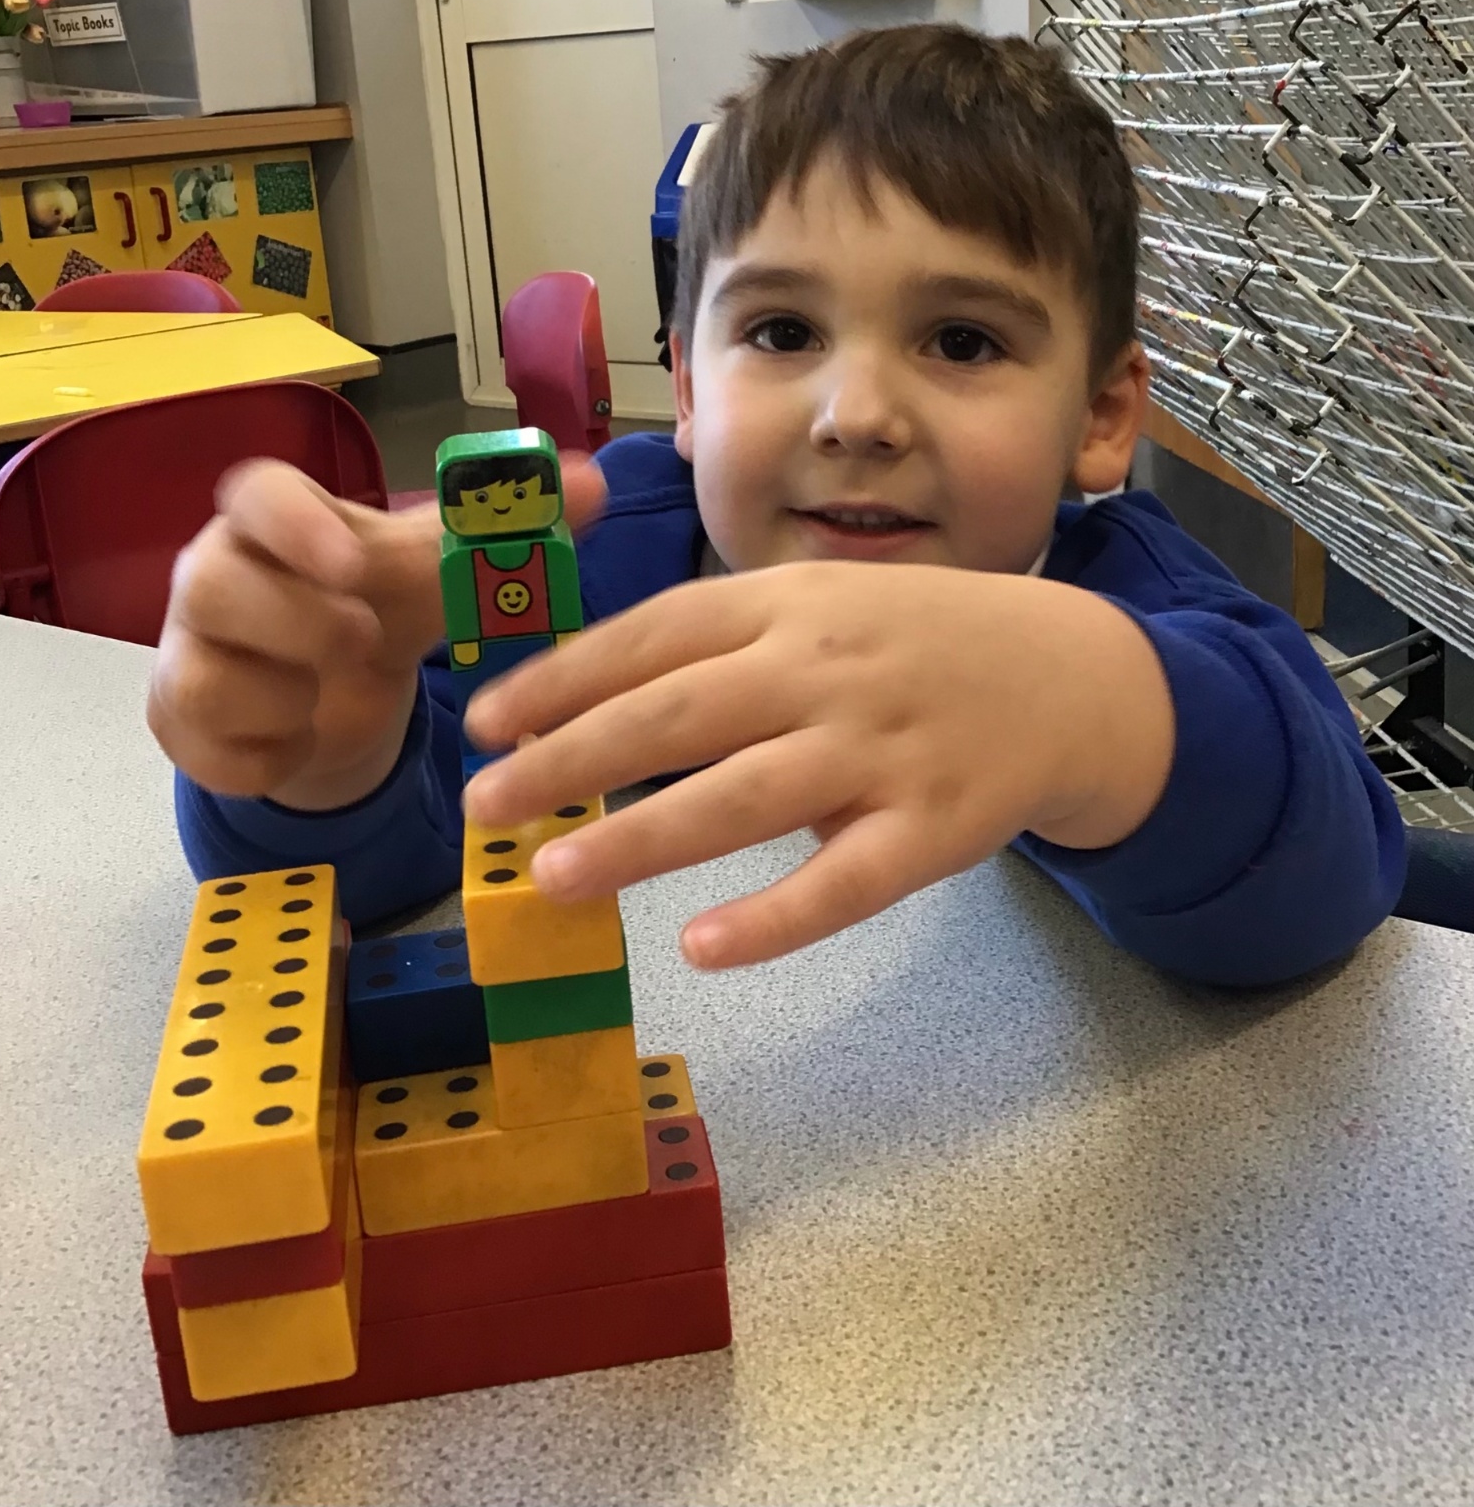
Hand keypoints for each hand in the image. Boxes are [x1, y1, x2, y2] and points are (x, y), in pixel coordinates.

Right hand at [148, 452, 605, 808]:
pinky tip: (298, 746)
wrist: (317, 694)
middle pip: (213, 583)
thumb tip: (591, 482)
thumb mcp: (430, 575)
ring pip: (203, 677)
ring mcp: (189, 651)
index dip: (297, 524)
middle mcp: (213, 576)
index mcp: (274, 523)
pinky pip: (208, 753)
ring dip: (283, 701)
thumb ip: (498, 534)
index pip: (254, 491)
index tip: (355, 562)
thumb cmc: (365, 608)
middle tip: (367, 641)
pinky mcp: (183, 723)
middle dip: (300, 624)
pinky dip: (266, 760)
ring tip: (324, 700)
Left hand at [463, 562, 1174, 966]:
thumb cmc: (913, 644)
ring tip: (554, 880)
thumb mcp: (819, 609)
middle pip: (681, 712)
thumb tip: (584, 700)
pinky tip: (702, 949)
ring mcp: (884, 749)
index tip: (483, 724)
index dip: (562, 678)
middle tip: (485, 808)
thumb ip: (721, 645)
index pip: (655, 635)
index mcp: (788, 606)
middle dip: (572, 759)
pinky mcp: (936, 827)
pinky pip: (847, 881)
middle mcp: (826, 668)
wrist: (1071, 674)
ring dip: (643, 839)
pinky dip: (775, 917)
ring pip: (747, 795)